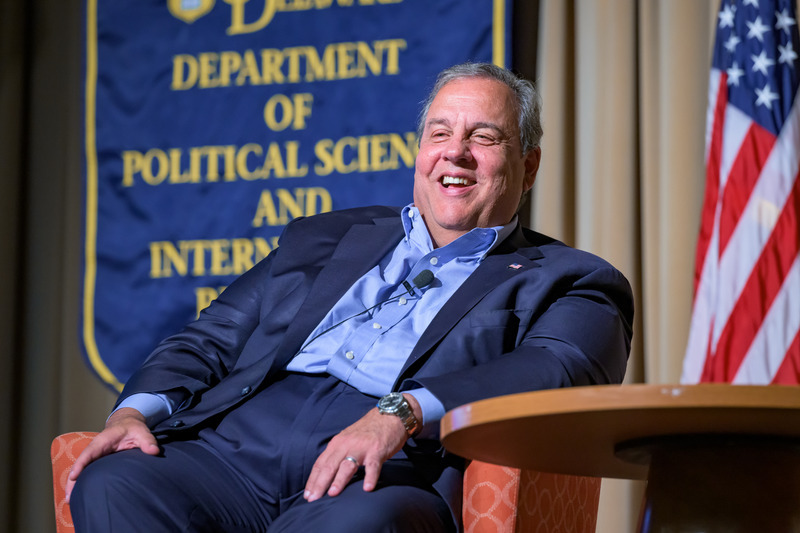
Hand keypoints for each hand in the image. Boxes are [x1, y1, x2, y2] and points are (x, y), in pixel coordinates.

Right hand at [65, 407, 159, 501]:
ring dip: (74, 484)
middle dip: (73, 481)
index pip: (88, 453)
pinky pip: (87, 471)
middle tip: (69, 498)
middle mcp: (95, 449)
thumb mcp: (142, 432)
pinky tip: (79, 494)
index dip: (80, 465)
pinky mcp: (97, 461)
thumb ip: (148, 441)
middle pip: (80, 465)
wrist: (128, 424)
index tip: (74, 477)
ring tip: (71, 501)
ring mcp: (95, 456)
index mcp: (102, 441)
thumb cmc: (133, 428)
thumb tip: (154, 451)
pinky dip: (81, 482)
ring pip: (81, 470)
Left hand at [303, 394, 420, 501]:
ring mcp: (362, 447)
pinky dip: (370, 477)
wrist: (389, 414)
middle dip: (320, 483)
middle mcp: (346, 444)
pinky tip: (367, 488)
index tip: (307, 495)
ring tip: (333, 494)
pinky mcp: (377, 450)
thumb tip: (325, 475)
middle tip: (313, 499)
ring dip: (339, 480)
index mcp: (337, 443)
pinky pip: (373, 465)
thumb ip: (338, 454)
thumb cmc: (368, 431)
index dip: (313, 480)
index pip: (321, 463)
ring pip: (348, 465)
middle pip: (330, 465)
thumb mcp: (348, 440)